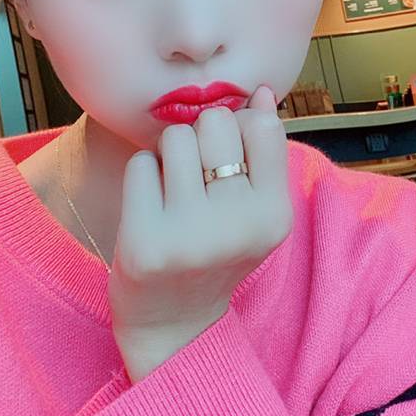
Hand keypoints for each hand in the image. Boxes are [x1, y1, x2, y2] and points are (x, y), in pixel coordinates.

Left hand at [108, 84, 292, 382]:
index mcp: (275, 216)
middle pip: (216, 123)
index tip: (229, 156)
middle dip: (201, 137)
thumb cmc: (216, 251)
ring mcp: (192, 236)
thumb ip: (262, 151)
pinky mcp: (147, 241)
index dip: (239, 128)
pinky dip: (142, 176)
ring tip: (174, 191)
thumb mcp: (254, 209)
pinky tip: (150, 207)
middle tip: (197, 176)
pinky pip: (140, 164)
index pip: (262, 126)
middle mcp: (240, 226)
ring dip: (168, 155)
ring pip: (174, 138)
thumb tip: (259, 92)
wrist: (174, 323)